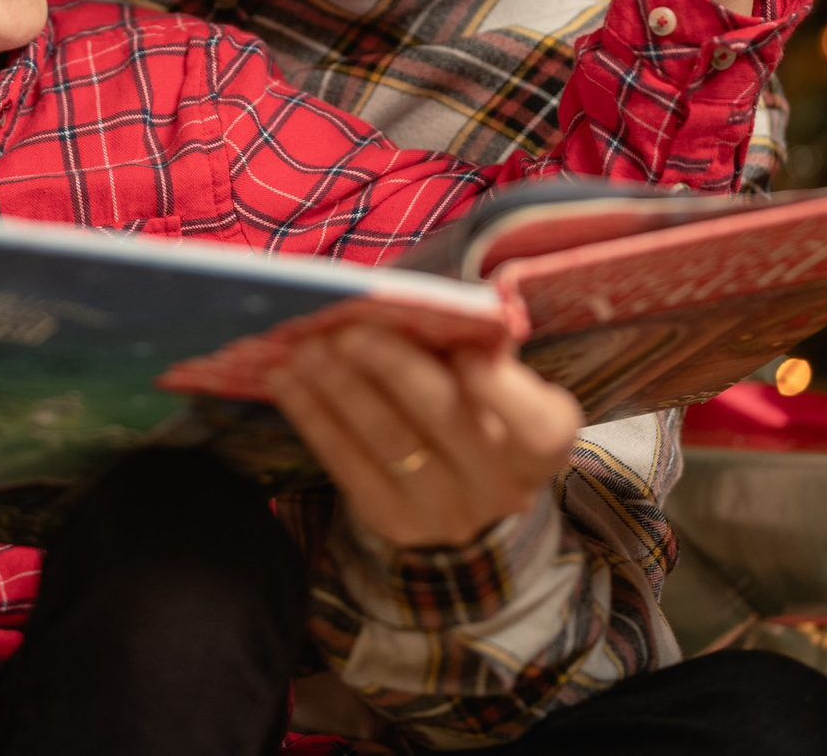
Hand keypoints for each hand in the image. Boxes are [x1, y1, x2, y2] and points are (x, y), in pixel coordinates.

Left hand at [267, 326, 582, 549]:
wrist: (467, 500)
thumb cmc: (480, 413)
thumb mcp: (496, 383)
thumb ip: (475, 347)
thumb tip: (425, 303)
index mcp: (540, 442)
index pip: (534, 424)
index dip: (500, 391)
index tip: (465, 351)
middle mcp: (501, 487)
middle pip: (444, 419)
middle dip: (392, 368)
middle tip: (347, 329)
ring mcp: (446, 513)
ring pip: (386, 441)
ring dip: (338, 387)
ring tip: (303, 347)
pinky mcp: (393, 523)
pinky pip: (345, 465)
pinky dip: (313, 416)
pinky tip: (286, 379)